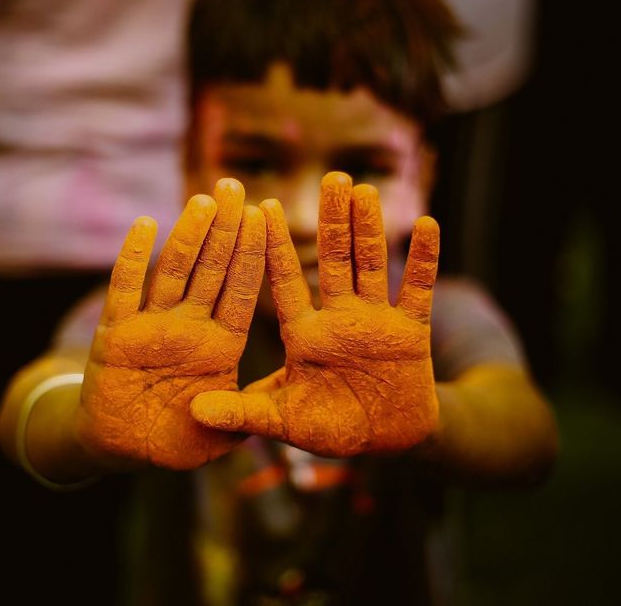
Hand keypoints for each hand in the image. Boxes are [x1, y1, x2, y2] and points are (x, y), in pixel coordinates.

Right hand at [75, 179, 265, 469]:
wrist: (120, 446)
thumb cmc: (175, 439)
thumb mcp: (217, 437)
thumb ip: (243, 420)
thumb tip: (277, 408)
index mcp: (220, 346)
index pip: (240, 292)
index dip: (251, 256)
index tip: (264, 217)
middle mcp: (189, 328)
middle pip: (210, 270)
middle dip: (224, 230)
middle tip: (235, 187)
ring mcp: (152, 327)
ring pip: (173, 272)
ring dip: (188, 237)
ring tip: (203, 200)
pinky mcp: (116, 334)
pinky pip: (124, 291)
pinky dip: (132, 259)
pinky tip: (145, 226)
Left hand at [191, 172, 439, 456]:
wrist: (386, 442)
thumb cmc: (331, 428)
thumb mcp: (284, 421)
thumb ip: (244, 414)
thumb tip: (194, 412)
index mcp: (304, 335)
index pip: (286, 283)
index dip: (275, 247)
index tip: (263, 207)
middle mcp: (338, 318)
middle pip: (334, 261)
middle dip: (332, 222)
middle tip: (330, 178)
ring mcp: (376, 321)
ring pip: (371, 265)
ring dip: (369, 229)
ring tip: (363, 190)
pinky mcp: (411, 332)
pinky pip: (419, 290)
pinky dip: (424, 259)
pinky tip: (427, 223)